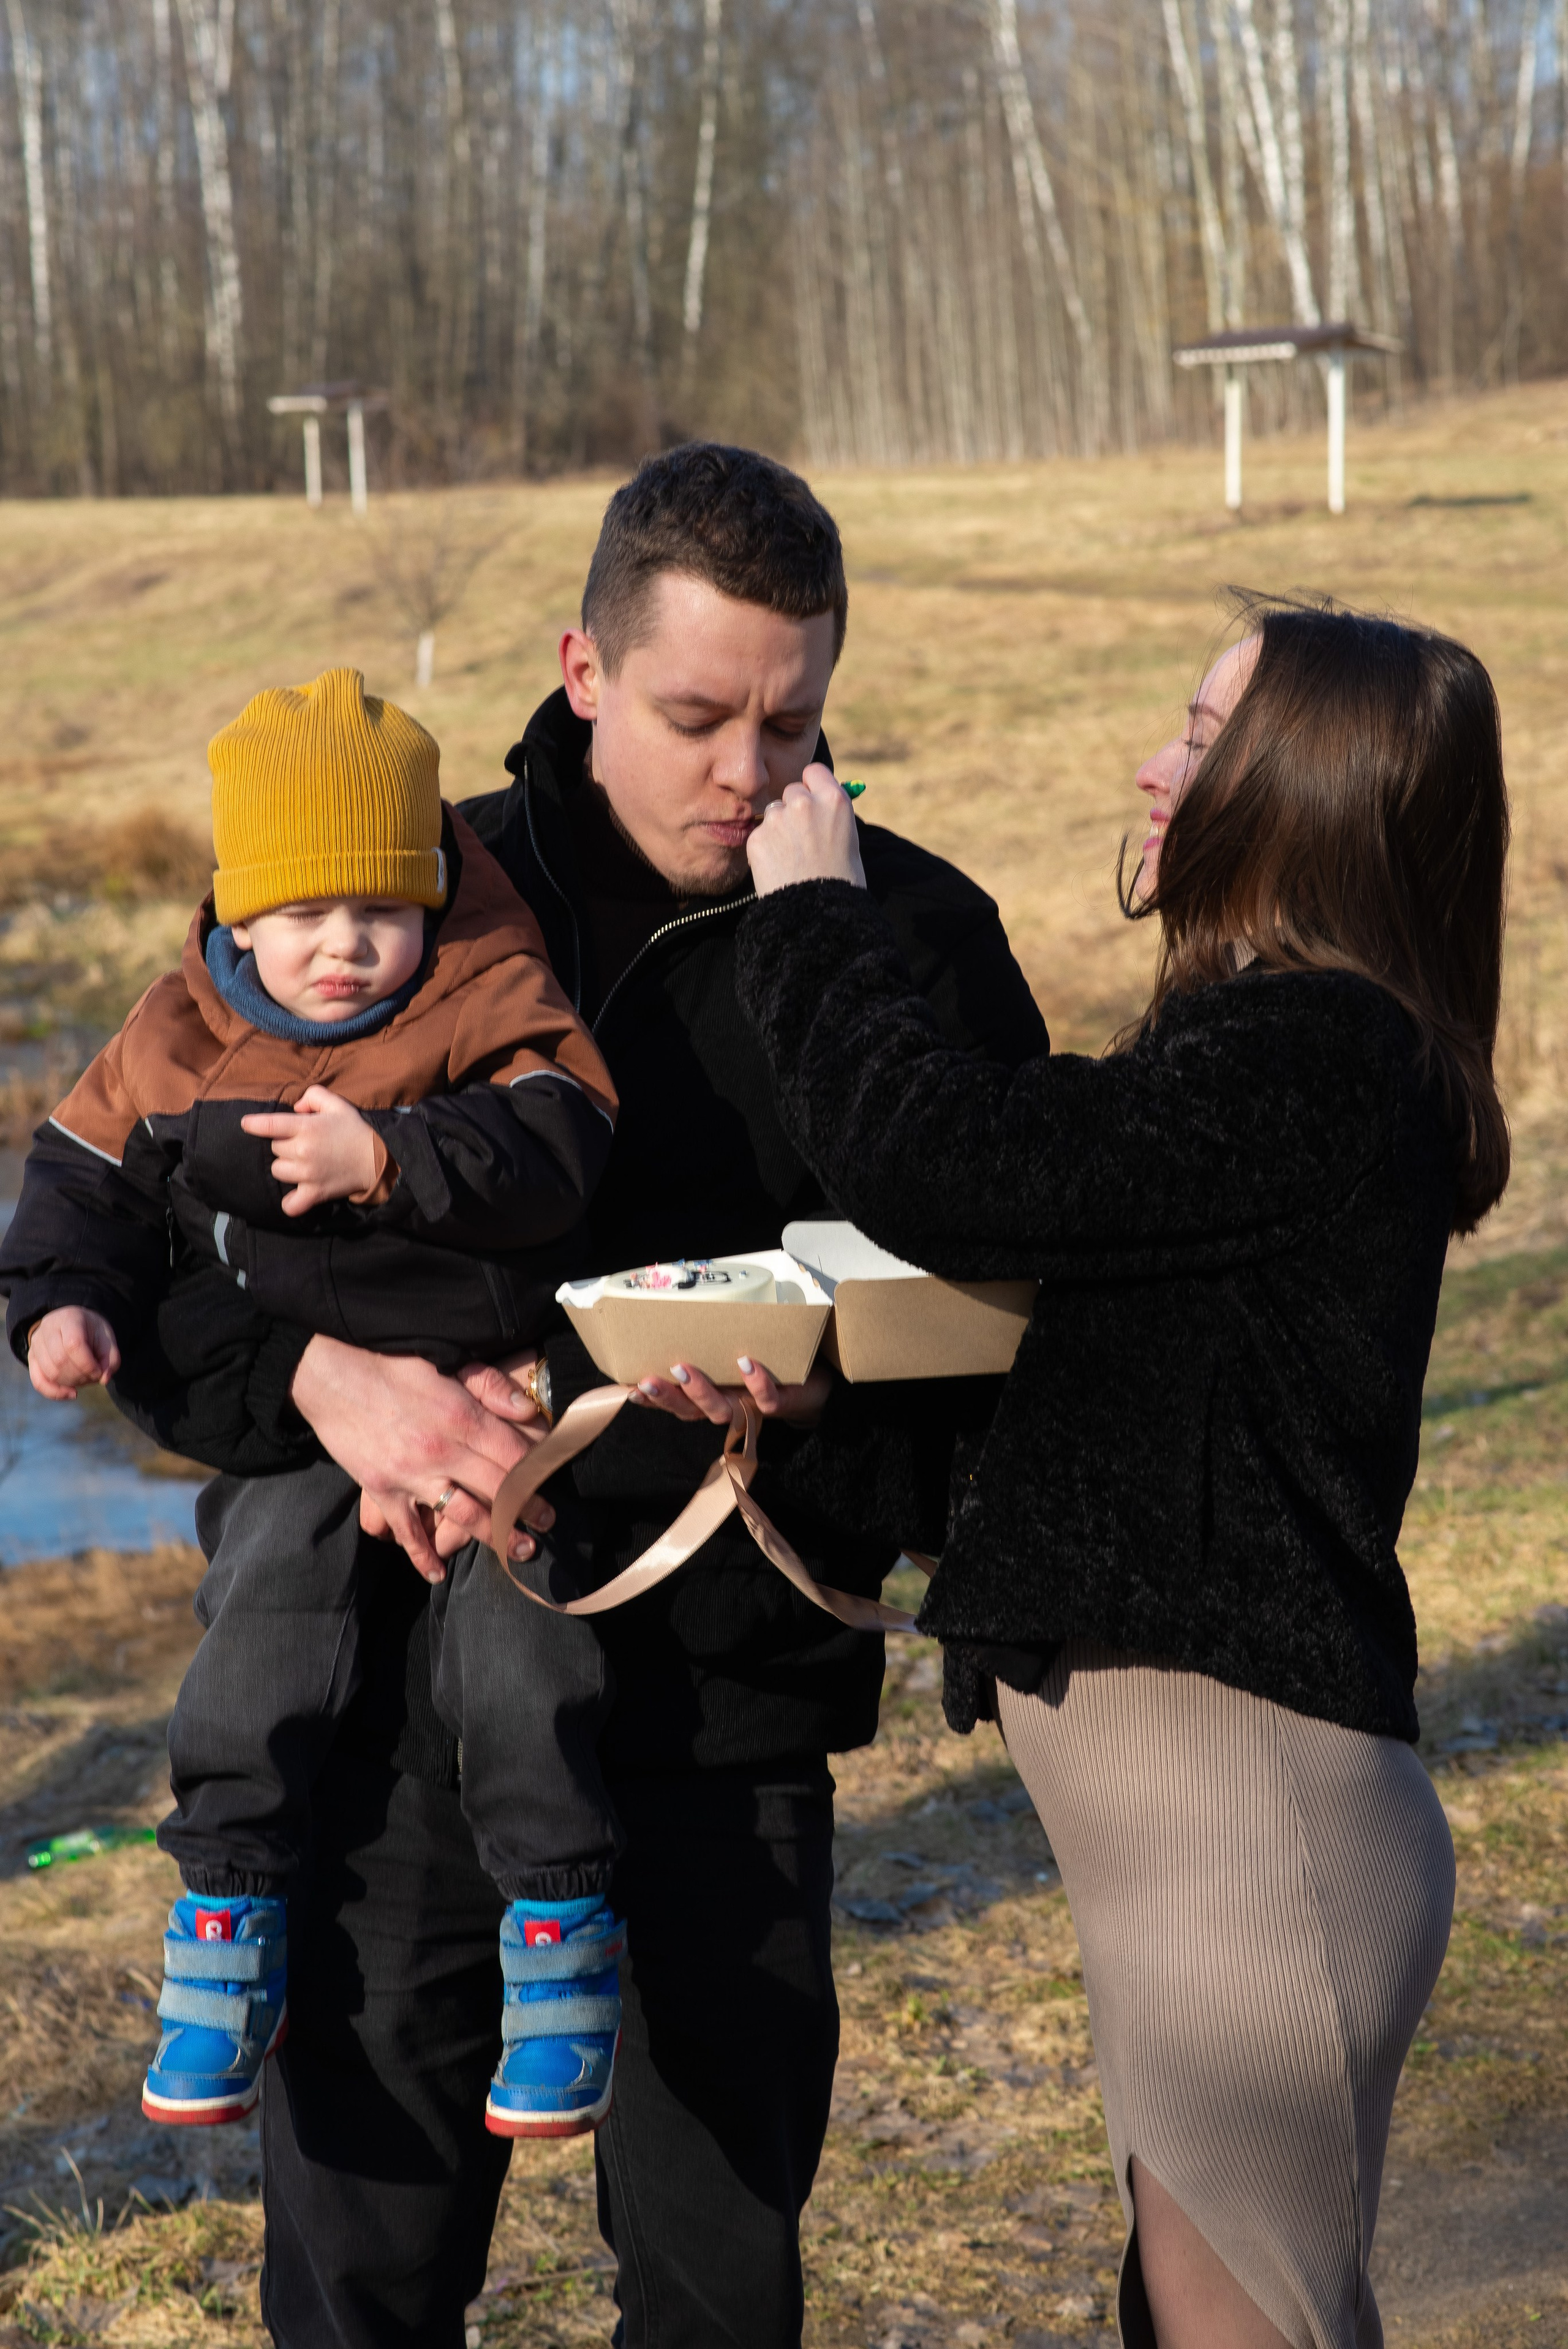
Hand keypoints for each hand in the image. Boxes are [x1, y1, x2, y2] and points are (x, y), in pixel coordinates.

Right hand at [27, 1306, 120, 1399]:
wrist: (73, 1324)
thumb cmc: (92, 1332)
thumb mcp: (107, 1339)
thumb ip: (110, 1359)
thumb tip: (104, 1379)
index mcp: (70, 1318)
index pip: (73, 1344)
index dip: (87, 1364)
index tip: (99, 1371)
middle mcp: (48, 1328)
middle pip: (60, 1360)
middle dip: (80, 1375)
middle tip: (93, 1376)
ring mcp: (36, 1343)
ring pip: (50, 1372)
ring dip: (71, 1383)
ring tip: (84, 1379)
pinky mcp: (31, 1357)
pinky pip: (38, 1381)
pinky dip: (55, 1393)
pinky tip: (71, 1394)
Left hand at [241, 1085, 379, 1214]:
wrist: (379, 1159)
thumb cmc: (356, 1130)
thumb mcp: (337, 1104)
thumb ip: (313, 1096)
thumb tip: (295, 1108)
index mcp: (307, 1127)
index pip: (268, 1125)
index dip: (253, 1124)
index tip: (246, 1124)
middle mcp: (303, 1150)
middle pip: (274, 1148)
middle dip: (284, 1144)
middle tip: (303, 1144)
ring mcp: (307, 1174)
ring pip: (277, 1170)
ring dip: (286, 1167)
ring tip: (302, 1164)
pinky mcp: (315, 1193)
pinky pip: (291, 1204)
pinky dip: (290, 1202)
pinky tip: (295, 1195)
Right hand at [290, 1336, 553, 1583]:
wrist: (331, 1378)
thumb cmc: (391, 1366)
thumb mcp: (446, 1363)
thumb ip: (490, 1386)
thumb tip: (529, 1411)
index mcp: (463, 1417)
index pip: (514, 1455)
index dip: (539, 1476)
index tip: (554, 1488)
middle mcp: (443, 1450)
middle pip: (499, 1489)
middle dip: (528, 1511)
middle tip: (547, 1527)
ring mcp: (412, 1475)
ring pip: (463, 1515)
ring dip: (494, 1536)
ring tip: (517, 1551)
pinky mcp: (382, 1490)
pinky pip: (407, 1530)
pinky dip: (422, 1555)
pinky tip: (437, 1573)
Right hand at [633, 1356, 830, 1429]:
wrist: (815, 1388)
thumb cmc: (770, 1369)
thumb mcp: (735, 1359)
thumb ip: (712, 1350)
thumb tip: (681, 1321)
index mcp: (713, 1397)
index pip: (678, 1404)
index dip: (654, 1400)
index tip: (630, 1388)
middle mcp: (728, 1407)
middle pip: (691, 1411)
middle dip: (667, 1398)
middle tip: (646, 1381)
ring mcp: (752, 1408)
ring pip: (721, 1410)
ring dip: (701, 1392)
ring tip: (683, 1368)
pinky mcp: (780, 1403)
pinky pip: (766, 1398)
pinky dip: (755, 1381)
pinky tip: (745, 1362)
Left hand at [746, 765, 867, 896]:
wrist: (818, 916)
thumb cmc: (841, 881)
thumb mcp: (849, 839)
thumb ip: (831, 815)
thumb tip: (820, 800)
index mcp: (834, 800)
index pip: (813, 771)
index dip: (811, 786)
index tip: (812, 799)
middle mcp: (805, 803)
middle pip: (791, 791)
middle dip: (793, 809)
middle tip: (802, 839)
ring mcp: (778, 819)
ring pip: (773, 813)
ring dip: (778, 829)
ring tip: (791, 858)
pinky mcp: (758, 837)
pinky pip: (760, 835)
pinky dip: (765, 848)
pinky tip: (778, 868)